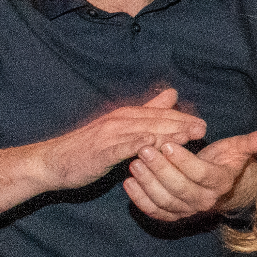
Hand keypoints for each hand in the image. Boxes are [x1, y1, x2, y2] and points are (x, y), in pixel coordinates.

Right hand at [34, 88, 208, 193]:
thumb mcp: (120, 126)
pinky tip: (148, 145)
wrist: (53, 162)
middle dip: (179, 124)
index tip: (203, 124)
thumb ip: (147, 111)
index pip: (158, 115)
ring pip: (140, 133)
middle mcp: (117, 122)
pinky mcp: (98, 153)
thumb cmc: (89, 147)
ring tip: (187, 136)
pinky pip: (118, 148)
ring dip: (164, 133)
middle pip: (153, 121)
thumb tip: (172, 94)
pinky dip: (134, 145)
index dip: (182, 119)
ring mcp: (107, 136)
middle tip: (203, 129)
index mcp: (125, 116)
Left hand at [124, 128, 256, 221]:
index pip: (201, 174)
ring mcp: (187, 210)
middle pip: (180, 188)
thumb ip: (253, 142)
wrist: (215, 184)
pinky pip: (154, 212)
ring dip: (148, 183)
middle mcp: (205, 201)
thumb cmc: (223, 160)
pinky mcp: (171, 215)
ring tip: (134, 162)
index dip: (184, 161)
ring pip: (165, 201)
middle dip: (160, 169)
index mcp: (220, 183)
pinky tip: (128, 182)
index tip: (167, 143)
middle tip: (144, 149)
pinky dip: (139, 199)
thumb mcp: (238, 149)